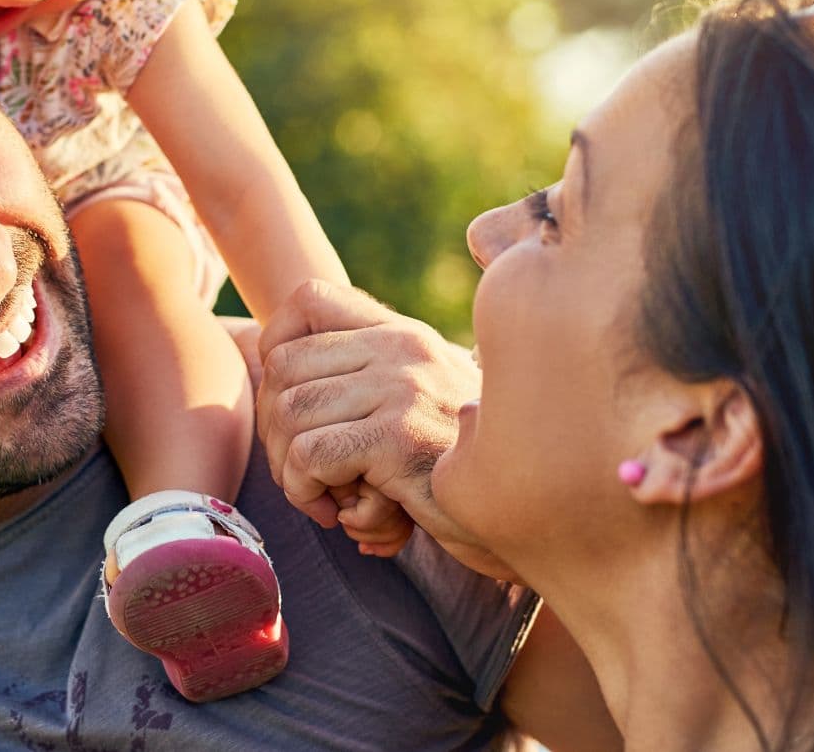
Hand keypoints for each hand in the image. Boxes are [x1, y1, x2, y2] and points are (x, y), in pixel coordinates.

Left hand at [257, 279, 483, 561]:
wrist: (539, 510)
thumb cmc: (466, 470)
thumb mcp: (422, 405)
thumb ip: (368, 378)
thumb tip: (274, 362)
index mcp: (403, 333)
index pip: (307, 299)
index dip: (275, 349)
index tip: (288, 406)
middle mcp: (402, 348)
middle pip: (283, 366)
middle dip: (276, 430)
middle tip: (302, 474)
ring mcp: (403, 388)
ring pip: (290, 413)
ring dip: (290, 469)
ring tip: (322, 497)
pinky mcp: (401, 438)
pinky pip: (311, 455)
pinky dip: (306, 490)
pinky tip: (339, 514)